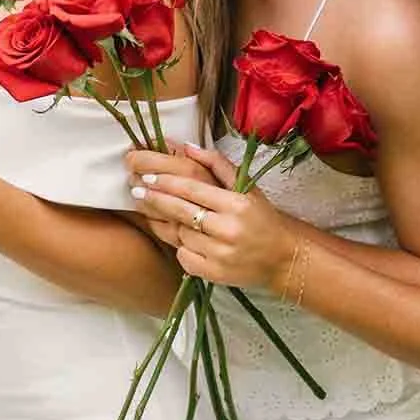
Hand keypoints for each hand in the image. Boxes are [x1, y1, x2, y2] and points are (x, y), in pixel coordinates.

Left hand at [128, 143, 298, 290]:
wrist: (282, 257)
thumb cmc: (261, 217)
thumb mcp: (246, 186)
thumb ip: (216, 164)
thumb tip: (186, 146)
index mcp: (237, 204)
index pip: (192, 190)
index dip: (166, 182)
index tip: (147, 177)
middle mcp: (229, 229)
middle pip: (181, 211)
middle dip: (155, 199)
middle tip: (136, 190)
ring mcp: (221, 254)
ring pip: (181, 234)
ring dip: (174, 225)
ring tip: (173, 218)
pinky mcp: (215, 273)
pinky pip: (184, 257)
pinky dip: (183, 248)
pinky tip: (188, 242)